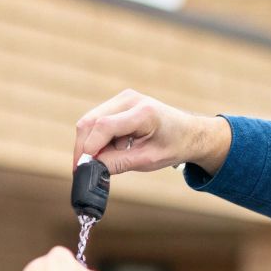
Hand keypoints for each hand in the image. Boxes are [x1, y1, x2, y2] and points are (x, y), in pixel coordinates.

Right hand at [73, 88, 231, 175]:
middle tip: (82, 171)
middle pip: (91, 121)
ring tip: (101, 162)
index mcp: (143, 112)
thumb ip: (118, 163)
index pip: (104, 126)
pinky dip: (97, 139)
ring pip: (90, 121)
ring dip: (90, 144)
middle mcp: (130, 99)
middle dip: (83, 147)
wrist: (189, 132)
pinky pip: (97, 121)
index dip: (89, 148)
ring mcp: (123, 99)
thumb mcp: (148, 161)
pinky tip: (109, 152)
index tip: (82, 169)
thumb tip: (90, 169)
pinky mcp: (119, 103)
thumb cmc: (173, 146)